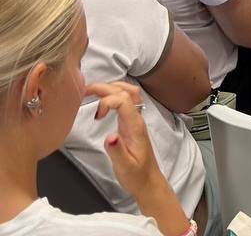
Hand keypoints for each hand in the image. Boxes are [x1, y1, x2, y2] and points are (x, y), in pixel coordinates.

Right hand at [90, 82, 163, 197]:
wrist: (148, 181)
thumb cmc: (136, 175)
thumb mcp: (125, 167)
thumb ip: (117, 151)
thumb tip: (109, 136)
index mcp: (135, 126)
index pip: (124, 101)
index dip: (108, 101)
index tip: (96, 117)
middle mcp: (136, 119)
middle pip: (126, 91)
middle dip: (106, 87)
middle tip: (85, 91)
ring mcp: (134, 120)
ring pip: (128, 93)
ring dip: (111, 88)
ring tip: (91, 92)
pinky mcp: (130, 124)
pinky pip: (125, 101)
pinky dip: (113, 95)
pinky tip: (101, 101)